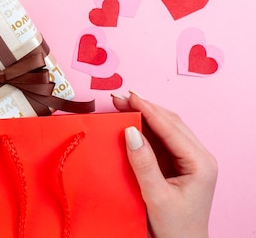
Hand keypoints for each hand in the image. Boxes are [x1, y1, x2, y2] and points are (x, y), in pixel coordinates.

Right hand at [112, 92, 217, 237]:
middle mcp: (199, 157)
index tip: (128, 96)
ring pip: (167, 128)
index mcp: (200, 162)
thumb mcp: (156, 196)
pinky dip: (145, 130)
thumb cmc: (174, 227)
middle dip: (145, 107)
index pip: (171, 128)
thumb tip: (130, 132)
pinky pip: (161, 140)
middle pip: (170, 123)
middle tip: (120, 97)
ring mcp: (190, 160)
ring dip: (145, 116)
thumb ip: (143, 163)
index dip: (148, 109)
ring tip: (122, 104)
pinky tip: (130, 123)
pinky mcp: (179, 164)